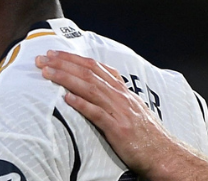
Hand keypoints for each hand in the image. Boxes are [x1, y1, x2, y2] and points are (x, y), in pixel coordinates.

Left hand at [35, 51, 174, 177]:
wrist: (164, 153)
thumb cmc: (147, 136)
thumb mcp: (131, 111)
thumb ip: (114, 100)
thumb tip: (94, 93)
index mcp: (123, 91)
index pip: (96, 67)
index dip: (74, 59)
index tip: (55, 54)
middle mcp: (121, 96)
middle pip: (89, 73)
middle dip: (64, 64)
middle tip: (43, 58)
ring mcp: (120, 111)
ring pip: (90, 88)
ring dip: (66, 78)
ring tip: (47, 73)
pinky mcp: (118, 129)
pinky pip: (97, 113)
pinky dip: (82, 104)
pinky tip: (66, 99)